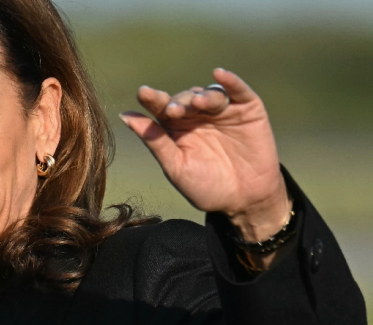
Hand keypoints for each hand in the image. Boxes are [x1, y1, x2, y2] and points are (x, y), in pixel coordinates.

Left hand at [120, 68, 290, 243]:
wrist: (244, 201)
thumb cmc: (205, 187)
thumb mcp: (176, 166)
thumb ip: (154, 140)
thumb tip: (125, 115)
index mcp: (176, 128)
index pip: (161, 107)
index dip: (152, 99)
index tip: (143, 93)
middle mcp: (197, 115)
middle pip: (184, 98)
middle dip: (178, 102)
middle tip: (173, 111)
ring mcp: (222, 111)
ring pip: (209, 93)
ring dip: (201, 96)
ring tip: (197, 103)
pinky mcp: (247, 110)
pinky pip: (238, 91)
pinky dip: (230, 81)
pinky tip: (219, 74)